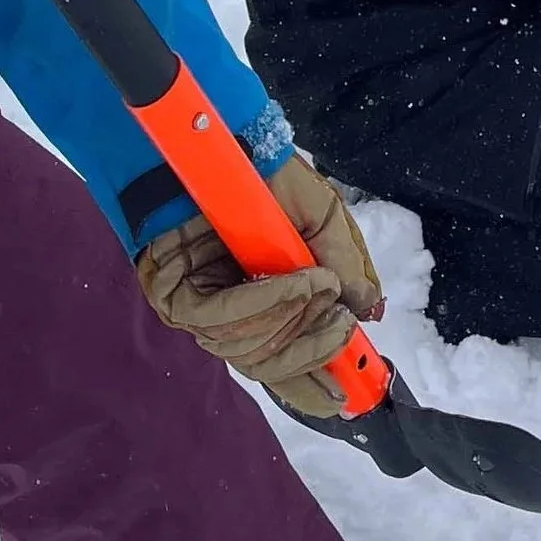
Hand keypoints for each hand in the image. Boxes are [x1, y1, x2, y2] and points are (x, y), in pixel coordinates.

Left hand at [135, 154, 383, 418]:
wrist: (225, 141)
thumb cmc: (269, 181)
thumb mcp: (324, 221)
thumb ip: (346, 266)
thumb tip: (368, 314)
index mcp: (262, 306)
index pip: (282, 365)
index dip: (312, 389)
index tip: (348, 399)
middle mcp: (228, 314)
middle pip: (266, 367)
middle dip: (312, 352)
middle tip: (343, 326)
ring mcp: (198, 306)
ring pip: (245, 347)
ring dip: (292, 318)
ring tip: (320, 283)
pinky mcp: (172, 291)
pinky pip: (221, 317)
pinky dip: (265, 302)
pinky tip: (295, 281)